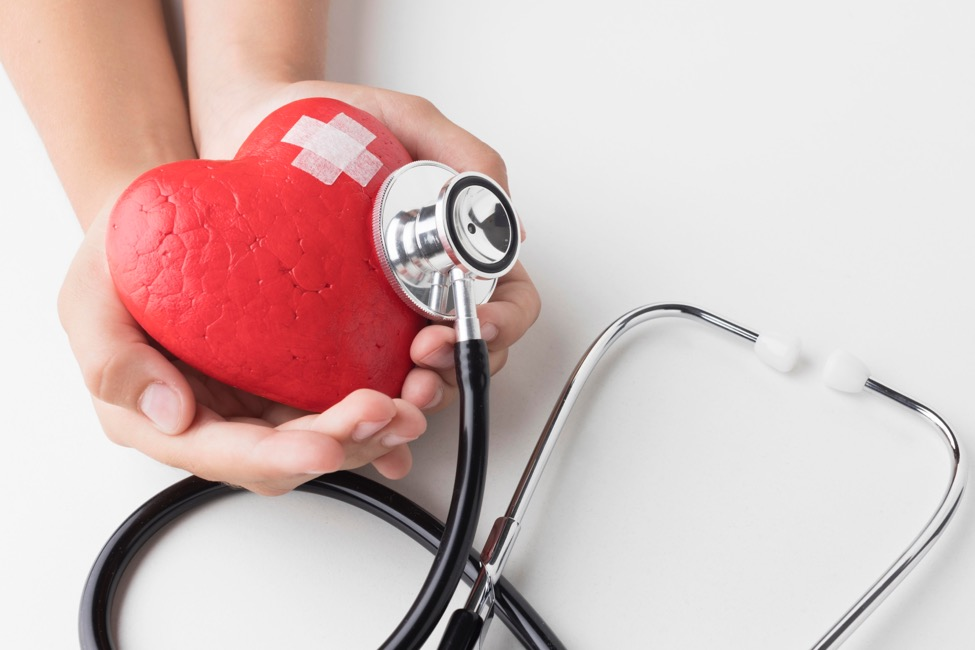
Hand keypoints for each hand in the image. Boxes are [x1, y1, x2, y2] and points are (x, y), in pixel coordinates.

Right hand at [58, 204, 425, 495]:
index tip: (323, 446)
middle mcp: (218, 420)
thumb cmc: (118, 258)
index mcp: (162, 418)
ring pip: (324, 436)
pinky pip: (341, 400)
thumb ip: (110, 358)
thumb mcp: (89, 296)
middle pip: (287, 454)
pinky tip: (413, 390)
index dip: (277, 456)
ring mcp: (259, 400)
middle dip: (343, 444)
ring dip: (374, 432)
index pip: (224, 453)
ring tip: (414, 404)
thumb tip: (169, 413)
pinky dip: (381, 404)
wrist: (155, 221)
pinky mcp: (293, 376)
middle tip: (388, 414)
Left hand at [194, 80, 541, 413]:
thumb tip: (508, 215)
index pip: (510, 299)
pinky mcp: (341, 336)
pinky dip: (382, 407)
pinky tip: (372, 412)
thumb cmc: (334, 123)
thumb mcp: (408, 121)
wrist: (253, 131)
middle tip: (427, 361)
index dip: (505, 319)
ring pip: (430, 376)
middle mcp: (429, 287)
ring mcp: (386, 316)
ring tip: (403, 391)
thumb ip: (464, 154)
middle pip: (476, 349)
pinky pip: (373, 382)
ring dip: (427, 392)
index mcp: (459, 248)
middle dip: (461, 367)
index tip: (478, 320)